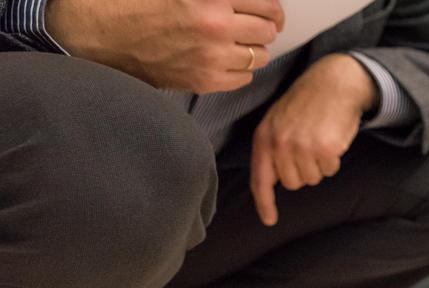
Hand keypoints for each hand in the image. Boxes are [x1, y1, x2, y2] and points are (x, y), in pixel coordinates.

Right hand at [47, 0, 284, 91]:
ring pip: (260, 56)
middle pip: (268, 30)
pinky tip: (224, 60)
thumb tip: (244, 1)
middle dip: (265, 26)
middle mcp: (216, 26)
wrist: (97, 34)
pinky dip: (240, 69)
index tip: (271, 11)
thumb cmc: (131, 3)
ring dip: (253, 48)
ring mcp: (212, 57)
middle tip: (257, 26)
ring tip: (238, 43)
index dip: (272, 8)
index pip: (267, 4)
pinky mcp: (204, 81)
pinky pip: (244, 78)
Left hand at [251, 54, 379, 225]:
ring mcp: (303, 146)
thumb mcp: (278, 121)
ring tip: (321, 140)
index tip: (269, 220)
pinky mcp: (326, 148)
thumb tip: (274, 179)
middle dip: (304, 172)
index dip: (264, 202)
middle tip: (310, 149)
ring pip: (313, 178)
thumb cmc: (307, 103)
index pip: (260, 179)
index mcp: (264, 137)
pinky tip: (333, 139)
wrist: (333, 82)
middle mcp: (280, 144)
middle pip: (293, 183)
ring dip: (320, 165)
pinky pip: (330, 170)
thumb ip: (272, 148)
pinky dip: (334, 159)